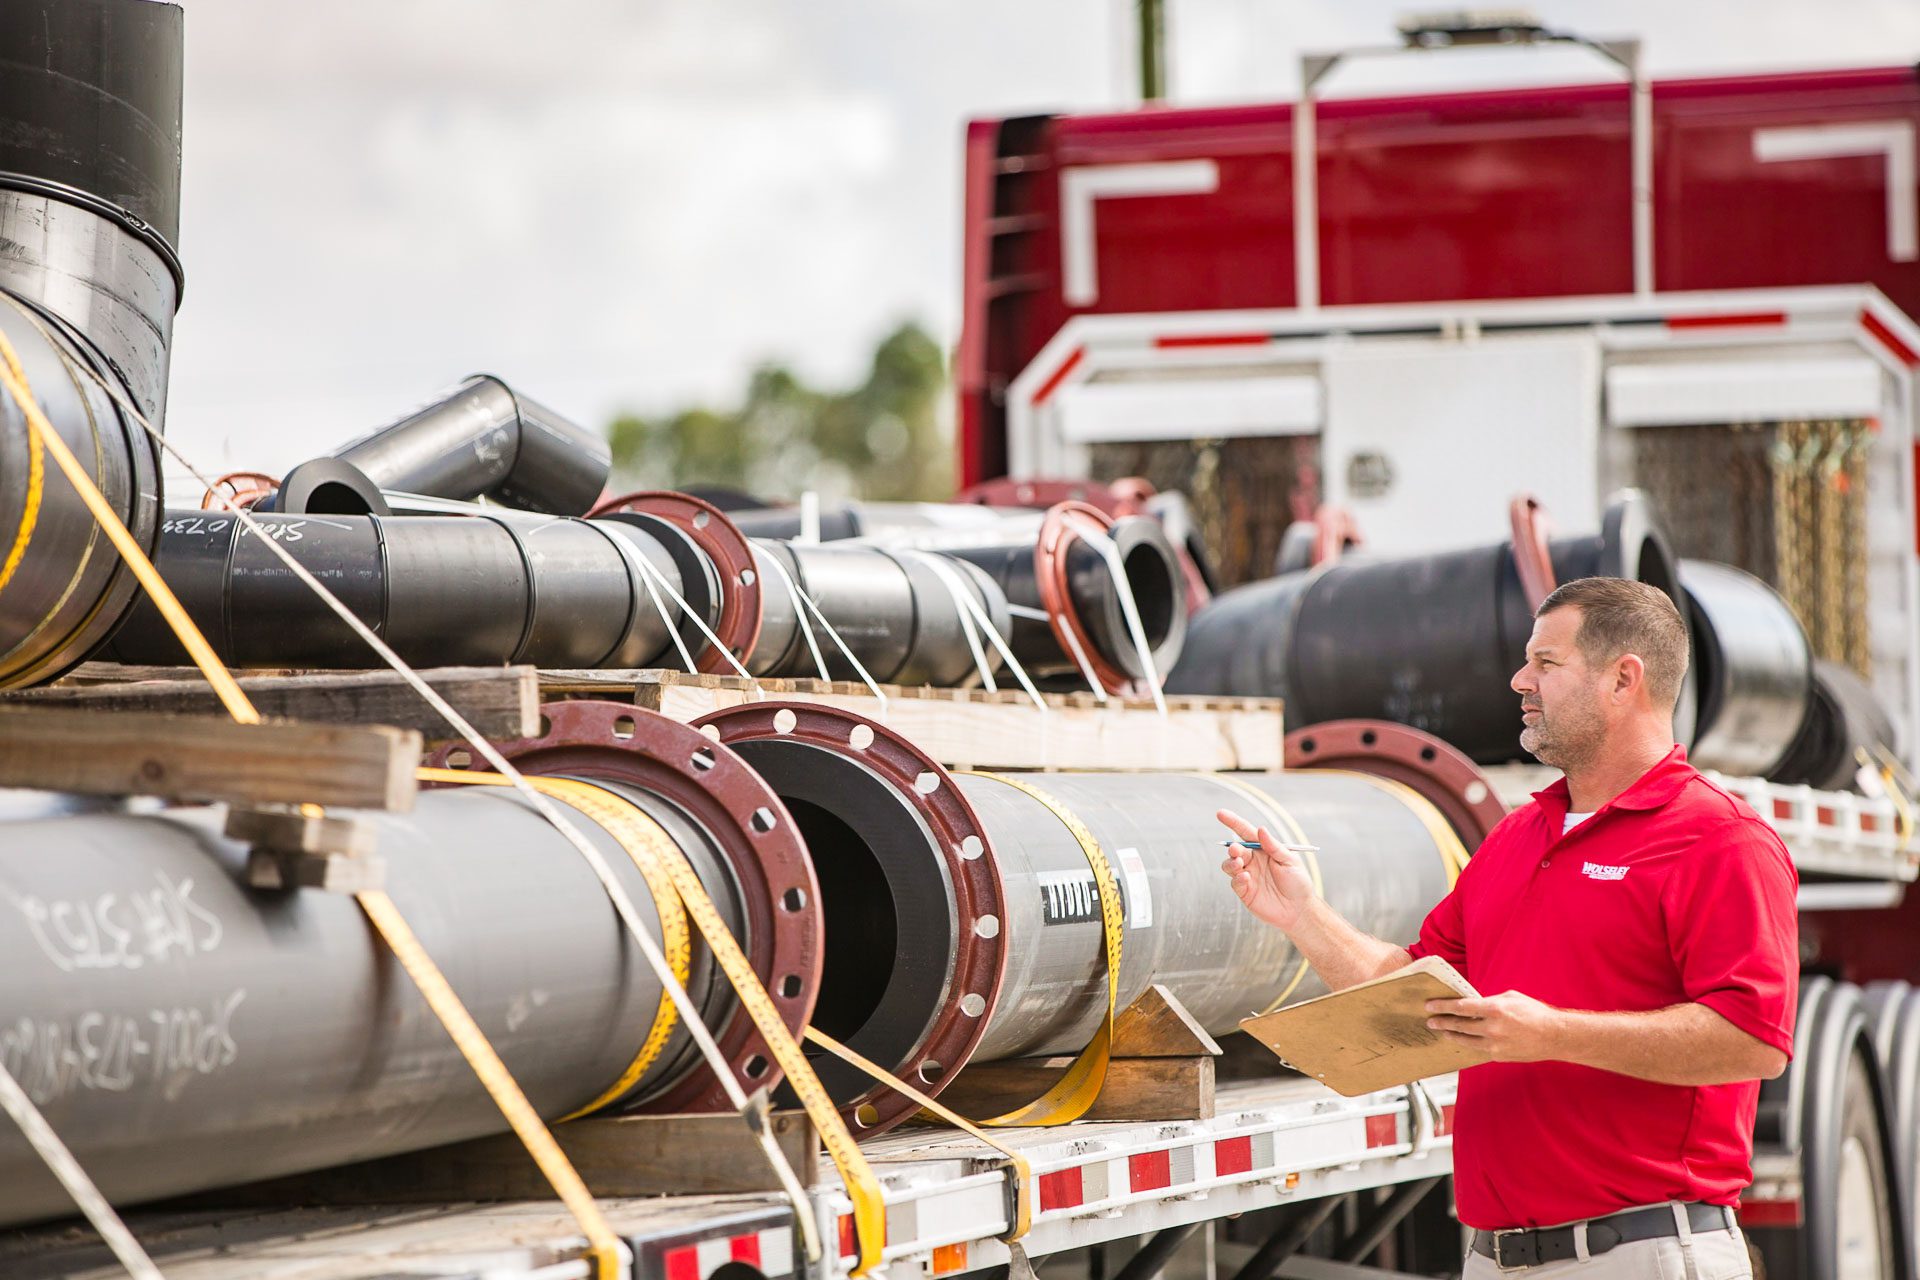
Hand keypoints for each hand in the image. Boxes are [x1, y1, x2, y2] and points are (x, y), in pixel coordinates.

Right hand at [1217, 808, 1316, 930]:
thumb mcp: (1290, 861)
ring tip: (1240, 864)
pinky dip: (1237, 878)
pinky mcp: (1245, 891)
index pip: (1246, 833)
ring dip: (1231, 862)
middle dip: (1233, 848)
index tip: (1221, 814)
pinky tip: (1246, 878)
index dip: (1233, 822)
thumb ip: (1274, 846)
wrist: (1299, 911)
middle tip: (1236, 850)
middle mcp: (1254, 861)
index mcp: (1264, 850)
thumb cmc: (1298, 883)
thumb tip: (1261, 829)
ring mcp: (1248, 876)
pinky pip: (1234, 882)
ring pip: (1229, 865)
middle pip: (1235, 849)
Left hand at [1425, 990, 1566, 1062]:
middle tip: (1430, 1021)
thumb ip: (1490, 1001)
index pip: (1461, 1007)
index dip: (1443, 1006)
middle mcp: (1492, 1028)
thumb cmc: (1535, 1013)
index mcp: (1495, 1009)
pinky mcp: (1498, 1055)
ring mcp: (1495, 1044)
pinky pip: (1479, 1049)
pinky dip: (1469, 1043)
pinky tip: (1462, 1040)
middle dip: (1442, 1022)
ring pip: (1465, 1040)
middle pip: (1459, 1025)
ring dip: (1451, 1035)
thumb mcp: (1511, 997)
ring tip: (1442, 1031)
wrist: (1554, 1037)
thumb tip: (1473, 1004)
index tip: (1430, 1006)